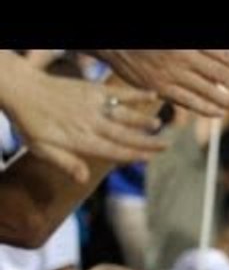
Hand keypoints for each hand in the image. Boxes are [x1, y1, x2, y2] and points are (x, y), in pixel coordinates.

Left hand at [6, 73, 166, 182]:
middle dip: (146, 142)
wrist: (21, 90)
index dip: (133, 156)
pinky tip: (152, 95)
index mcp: (81, 141)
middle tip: (166, 146)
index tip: (149, 159)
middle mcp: (91, 124)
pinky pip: (118, 93)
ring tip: (158, 125)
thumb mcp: (41, 148)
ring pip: (124, 115)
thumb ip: (65, 162)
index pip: (113, 151)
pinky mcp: (93, 89)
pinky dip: (136, 94)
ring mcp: (93, 106)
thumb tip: (83, 179)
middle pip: (124, 135)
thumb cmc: (30, 122)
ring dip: (142, 120)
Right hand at [99, 50, 228, 117]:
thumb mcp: (179, 41)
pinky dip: (204, 108)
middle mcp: (183, 59)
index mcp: (189, 44)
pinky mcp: (159, 88)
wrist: (115, 44)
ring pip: (207, 91)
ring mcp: (171, 75)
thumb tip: (225, 57)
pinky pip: (186, 101)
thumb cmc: (151, 42)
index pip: (223, 58)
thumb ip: (202, 50)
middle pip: (220, 76)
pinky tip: (218, 113)